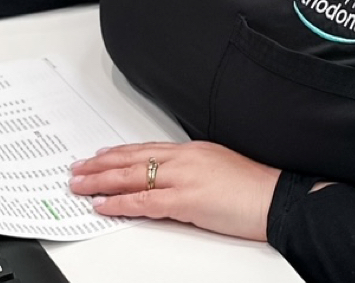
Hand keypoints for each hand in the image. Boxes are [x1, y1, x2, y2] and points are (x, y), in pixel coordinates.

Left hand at [68, 141, 280, 240]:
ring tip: (79, 184)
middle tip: (77, 168)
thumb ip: (193, 170)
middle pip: (132, 158)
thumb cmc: (254, 188)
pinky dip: (120, 203)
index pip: (145, 149)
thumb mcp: (219, 168)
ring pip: (132, 176)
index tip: (99, 155)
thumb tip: (173, 182)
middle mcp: (184, 157)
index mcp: (192, 149)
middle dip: (100, 164)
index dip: (118, 153)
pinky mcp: (187, 200)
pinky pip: (145, 202)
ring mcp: (184, 177)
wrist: (277, 198)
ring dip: (101, 181)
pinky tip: (103, 205)